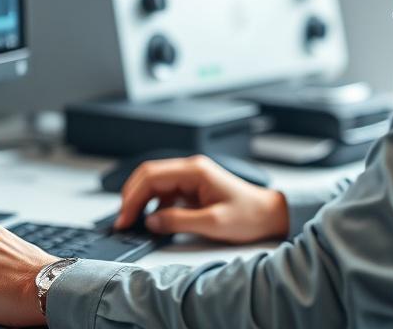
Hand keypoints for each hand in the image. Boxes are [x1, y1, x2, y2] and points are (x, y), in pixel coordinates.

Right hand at [114, 154, 288, 243]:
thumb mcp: (214, 223)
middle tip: (123, 222)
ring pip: (154, 184)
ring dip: (141, 202)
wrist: (269, 215)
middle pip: (149, 176)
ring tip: (133, 224)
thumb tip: (151, 221)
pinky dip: (153, 206)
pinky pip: (165, 193)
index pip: (152, 176)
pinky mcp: (192, 189)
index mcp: (195, 170)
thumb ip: (179, 221)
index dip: (133, 197)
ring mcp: (191, 178)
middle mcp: (190, 169)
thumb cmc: (249, 216)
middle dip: (132, 197)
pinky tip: (152, 223)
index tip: (125, 219)